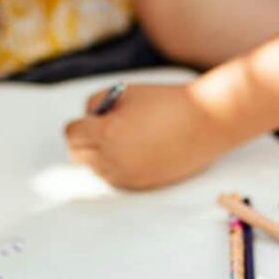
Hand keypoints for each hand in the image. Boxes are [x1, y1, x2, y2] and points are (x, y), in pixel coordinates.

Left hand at [64, 83, 233, 189]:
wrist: (206, 122)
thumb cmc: (166, 102)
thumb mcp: (125, 92)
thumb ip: (96, 104)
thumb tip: (86, 120)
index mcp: (107, 133)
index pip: (72, 134)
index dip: (80, 123)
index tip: (91, 119)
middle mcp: (113, 159)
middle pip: (78, 156)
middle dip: (85, 141)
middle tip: (102, 129)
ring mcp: (128, 176)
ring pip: (96, 169)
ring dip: (100, 155)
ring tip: (123, 139)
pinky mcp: (142, 185)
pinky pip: (116, 179)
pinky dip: (118, 167)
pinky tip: (136, 152)